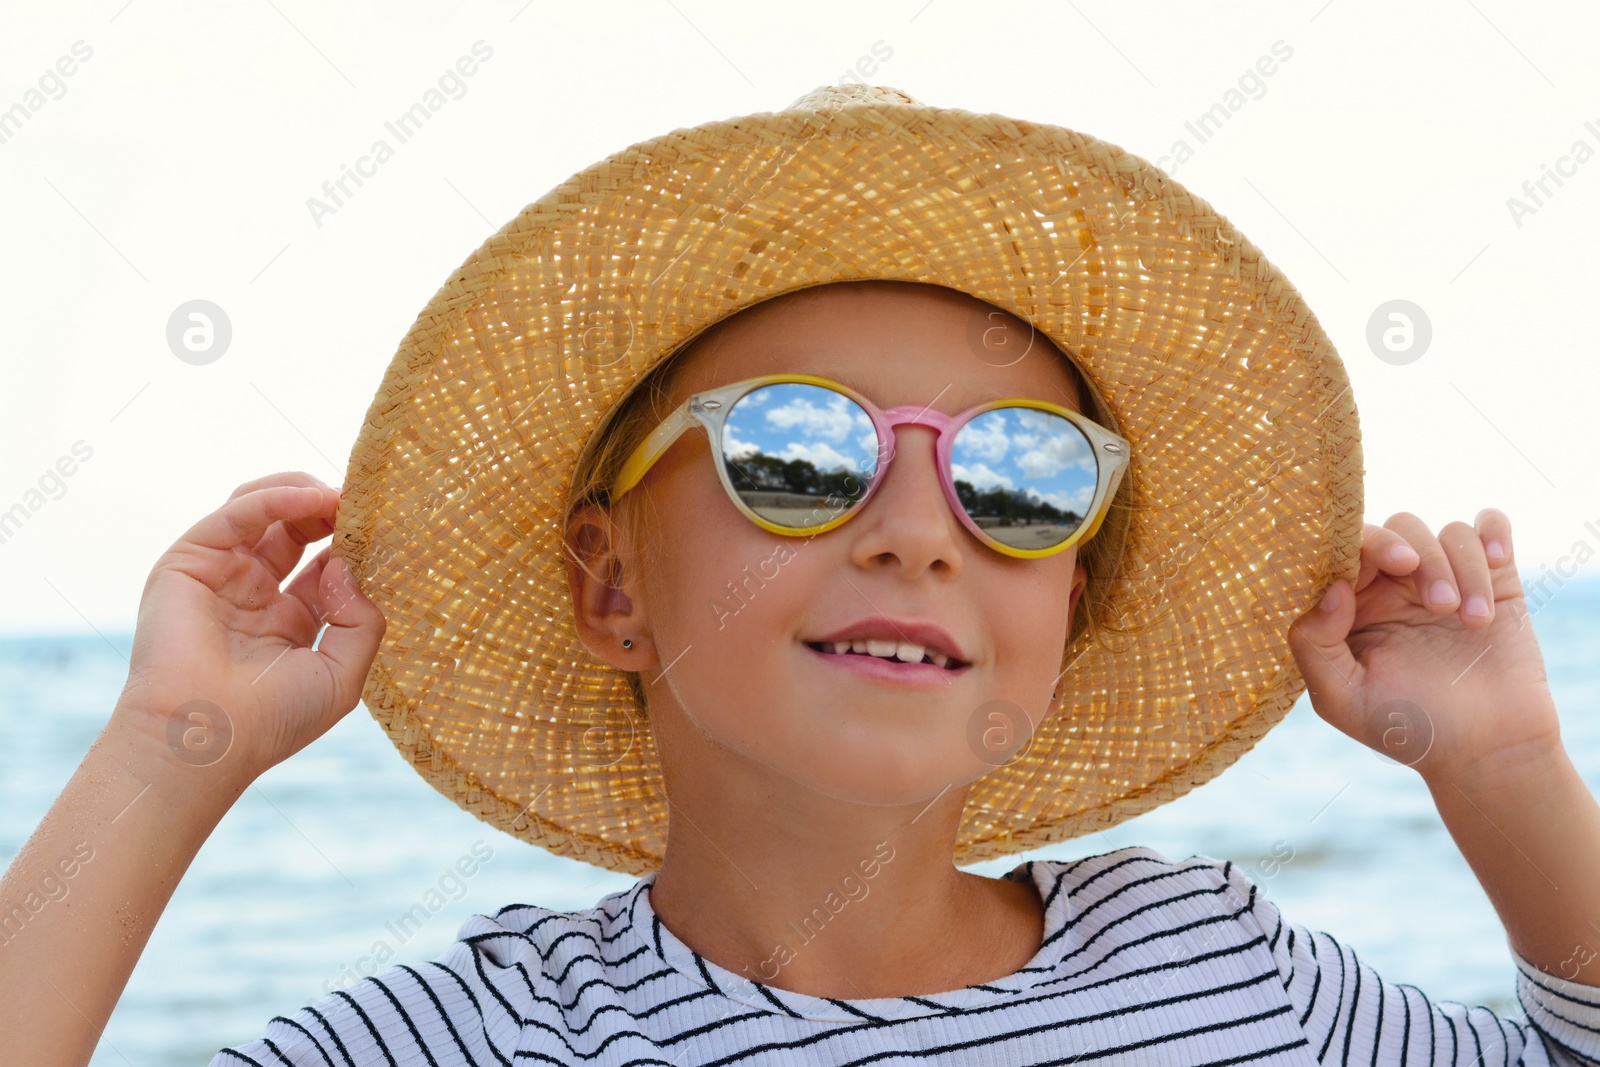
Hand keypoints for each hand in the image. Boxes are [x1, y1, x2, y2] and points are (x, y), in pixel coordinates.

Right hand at [115, 472, 386, 788]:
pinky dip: (275, 499)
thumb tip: (348, 566)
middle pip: (297, 529)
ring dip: (306, 494)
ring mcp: (221, 574)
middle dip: (332, 511)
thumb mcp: (341, 675)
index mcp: (289, 620)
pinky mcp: (189, 562)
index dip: (355, 543)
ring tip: (343, 495)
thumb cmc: (272, 720)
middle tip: (367, 502)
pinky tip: (313, 500)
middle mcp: (254, 593)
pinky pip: (236, 515)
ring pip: (263, 511)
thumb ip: (360, 621)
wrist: (205, 739)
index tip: (388, 529)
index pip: (326, 563)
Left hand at [1286, 508, 1561, 788]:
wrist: (1486, 751)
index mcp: (1351, 605)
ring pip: (1447, 533)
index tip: (1394, 565)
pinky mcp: (1495, 580)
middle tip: (1438, 604)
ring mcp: (1445, 579)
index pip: (1347, 550)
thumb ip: (1314, 645)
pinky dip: (1493, 531)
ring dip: (1463, 568)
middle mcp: (1394, 586)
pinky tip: (1500, 558)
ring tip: (1472, 622)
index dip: (1365, 545)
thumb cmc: (1406, 728)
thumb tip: (1331, 588)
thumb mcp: (1341, 698)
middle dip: (1419, 555)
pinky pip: (1489, 528)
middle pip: (1398, 531)